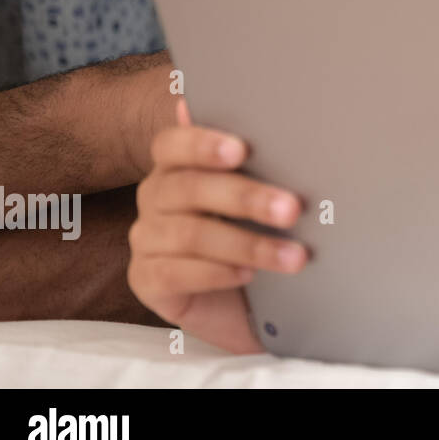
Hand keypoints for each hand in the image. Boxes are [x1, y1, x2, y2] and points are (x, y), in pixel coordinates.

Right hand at [127, 98, 307, 353]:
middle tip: (292, 209)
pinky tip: (248, 274)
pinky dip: (217, 273)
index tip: (241, 149)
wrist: (240, 300)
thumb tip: (290, 139)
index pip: (173, 144)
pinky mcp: (147, 280)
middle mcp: (155, 197)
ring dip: (247, 245)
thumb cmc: (252, 232)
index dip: (202, 145)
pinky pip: (175, 273)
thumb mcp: (259, 200)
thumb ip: (261, 168)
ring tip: (292, 255)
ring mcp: (146, 239)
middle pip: (190, 189)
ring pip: (191, 235)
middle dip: (245, 197)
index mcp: (177, 165)